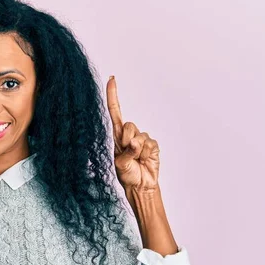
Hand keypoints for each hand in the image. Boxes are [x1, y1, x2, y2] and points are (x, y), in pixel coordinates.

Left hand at [106, 75, 160, 193]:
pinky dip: (147, 154)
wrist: (141, 185)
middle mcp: (128, 135)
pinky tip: (145, 161)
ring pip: (140, 136)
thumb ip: (126, 152)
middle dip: (128, 140)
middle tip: (129, 154)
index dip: (113, 95)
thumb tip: (135, 142)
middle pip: (129, 126)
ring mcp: (141, 139)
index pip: (114, 111)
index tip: (112, 78)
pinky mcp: (152, 145)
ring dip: (138, 150)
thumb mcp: (120, 165)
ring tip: (137, 160)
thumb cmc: (127, 174)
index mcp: (117, 136)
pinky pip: (150, 144)